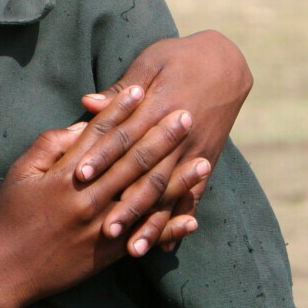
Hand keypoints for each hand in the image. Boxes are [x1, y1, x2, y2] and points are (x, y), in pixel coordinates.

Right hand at [0, 114, 208, 307]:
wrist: (6, 270)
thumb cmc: (9, 216)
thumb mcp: (19, 173)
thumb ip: (49, 146)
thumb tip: (81, 128)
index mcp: (65, 176)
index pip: (100, 136)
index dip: (120, 111)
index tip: (140, 90)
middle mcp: (88, 199)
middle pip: (131, 161)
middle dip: (161, 136)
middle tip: (185, 115)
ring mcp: (102, 227)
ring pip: (147, 198)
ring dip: (178, 180)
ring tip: (204, 162)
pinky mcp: (108, 252)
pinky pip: (144, 238)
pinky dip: (169, 229)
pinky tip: (192, 218)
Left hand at [76, 29, 250, 249]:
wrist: (228, 63)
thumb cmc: (178, 58)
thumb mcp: (149, 63)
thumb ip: (121, 90)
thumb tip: (87, 104)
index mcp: (159, 107)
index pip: (126, 136)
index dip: (103, 155)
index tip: (80, 176)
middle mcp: (179, 137)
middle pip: (148, 175)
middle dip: (126, 204)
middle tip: (103, 230)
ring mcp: (195, 153)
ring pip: (170, 194)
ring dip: (150, 223)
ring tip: (131, 249)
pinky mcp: (206, 162)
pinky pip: (192, 197)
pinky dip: (178, 222)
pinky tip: (167, 247)